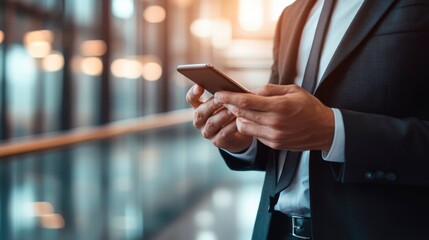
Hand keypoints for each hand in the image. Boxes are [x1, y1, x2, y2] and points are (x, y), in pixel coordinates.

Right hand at [186, 85, 252, 151]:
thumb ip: (224, 95)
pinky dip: (231, 126)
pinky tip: (238, 120)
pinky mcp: (217, 141)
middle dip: (211, 105)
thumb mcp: (227, 102)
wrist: (240, 134)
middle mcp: (199, 121)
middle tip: (222, 98)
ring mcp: (207, 132)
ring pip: (211, 123)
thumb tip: (229, 87)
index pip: (191, 99)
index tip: (200, 86)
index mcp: (199, 108)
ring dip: (223, 115)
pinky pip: (223, 133)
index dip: (193, 93)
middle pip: (200, 113)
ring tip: (233, 108)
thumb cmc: (231, 113)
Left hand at [214, 84, 333, 150]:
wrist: (325, 130)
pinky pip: (254, 135)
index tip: (218, 94)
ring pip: (244, 127)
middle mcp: (274, 123)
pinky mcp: (274, 144)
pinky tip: (256, 120)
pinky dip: (251, 126)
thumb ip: (269, 90)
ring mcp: (273, 136)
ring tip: (243, 110)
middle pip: (241, 114)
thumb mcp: (292, 91)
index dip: (229, 98)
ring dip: (240, 117)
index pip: (246, 102)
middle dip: (231, 106)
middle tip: (226, 100)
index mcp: (279, 106)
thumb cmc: (309, 107)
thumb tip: (250, 91)